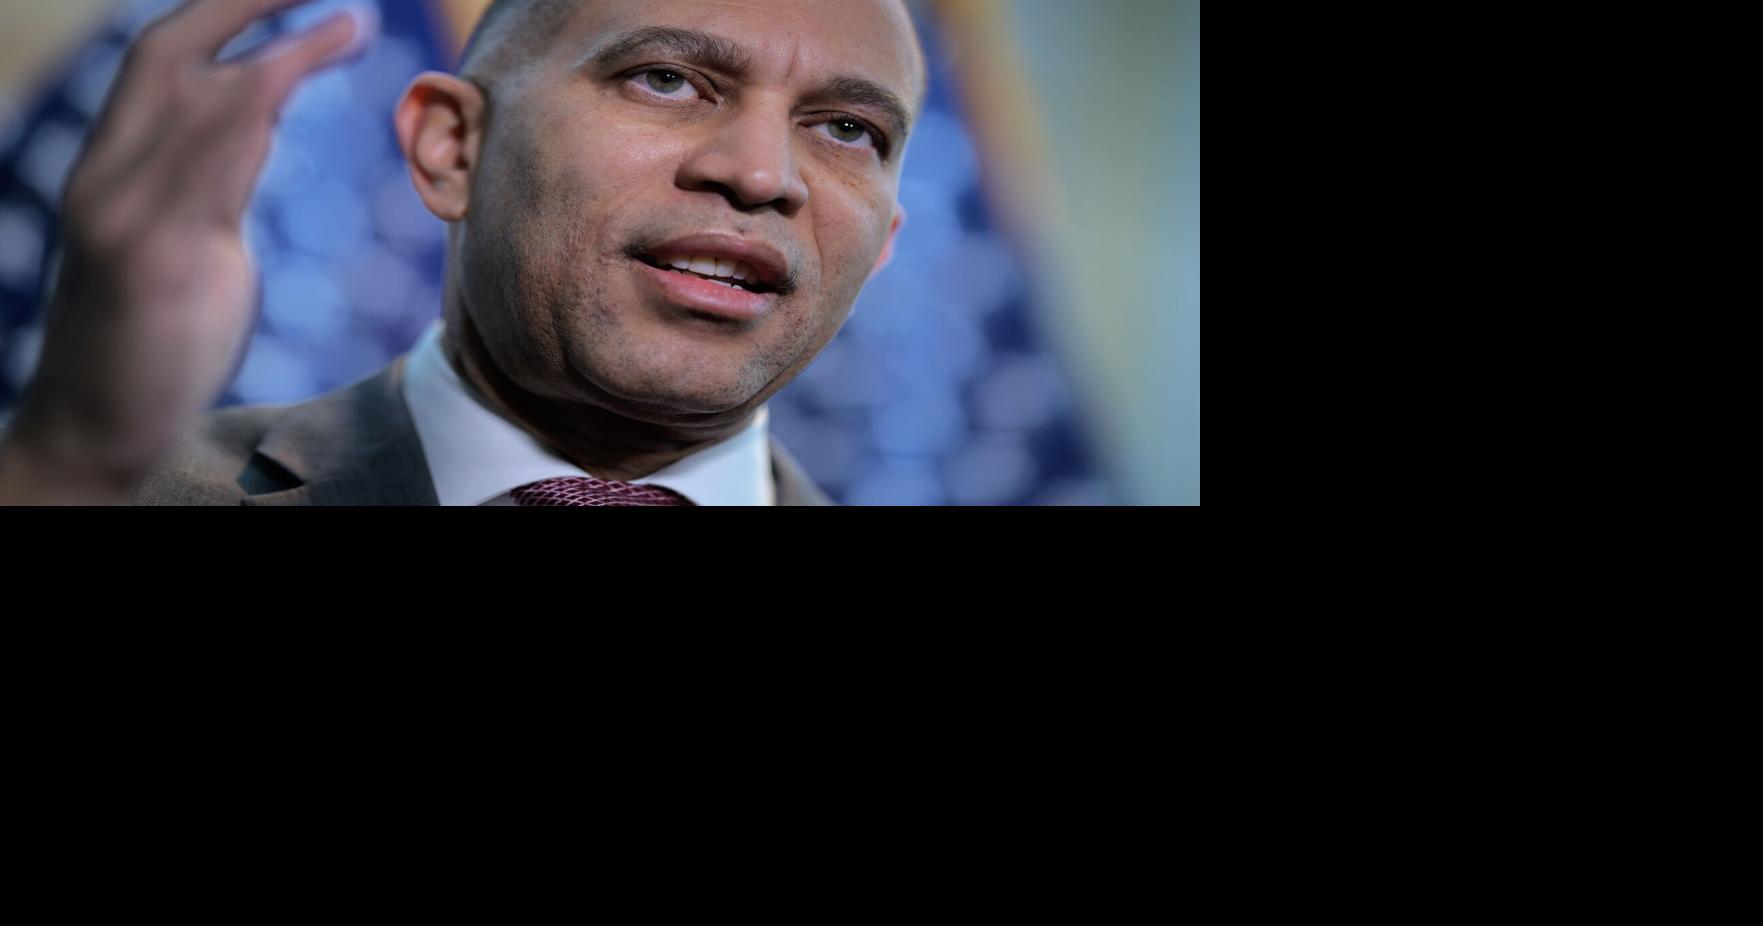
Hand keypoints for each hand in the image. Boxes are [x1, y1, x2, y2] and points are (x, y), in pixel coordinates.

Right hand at [0, 0, 368, 503]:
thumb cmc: (150, 355)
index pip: (154, 67)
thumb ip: (204, 193)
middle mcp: (106, 179)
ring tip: (352, 24)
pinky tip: (319, 78)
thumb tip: (244, 148)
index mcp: (108, 176)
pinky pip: (218, 157)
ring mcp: (124, 214)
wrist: (98, 435)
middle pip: (163, 51)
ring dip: (282, 45)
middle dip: (240, 4)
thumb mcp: (181, 257)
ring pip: (200, 94)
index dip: (216, 18)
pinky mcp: (155, 256)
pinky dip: (272, 101)